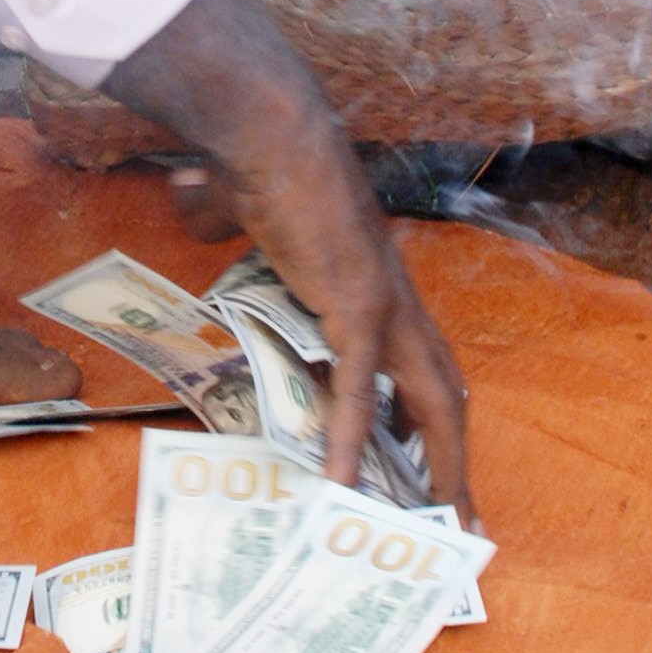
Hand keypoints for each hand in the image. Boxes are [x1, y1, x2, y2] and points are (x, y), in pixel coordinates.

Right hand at [103, 0, 471, 508]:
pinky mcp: (354, 307)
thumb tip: (191, 196)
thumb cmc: (257, 157)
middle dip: (456, 459)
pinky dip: (351, 438)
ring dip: (436, 466)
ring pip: (429, 401)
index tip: (432, 464)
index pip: (424, 359)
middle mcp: (397, 298)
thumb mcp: (243, 199)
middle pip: (446, 393)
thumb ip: (225, 211)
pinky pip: (356, 389)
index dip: (433, 414)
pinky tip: (342, 484)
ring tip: (434, 524)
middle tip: (459, 520)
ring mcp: (383, 304)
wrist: (267, 128)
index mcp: (379, 280)